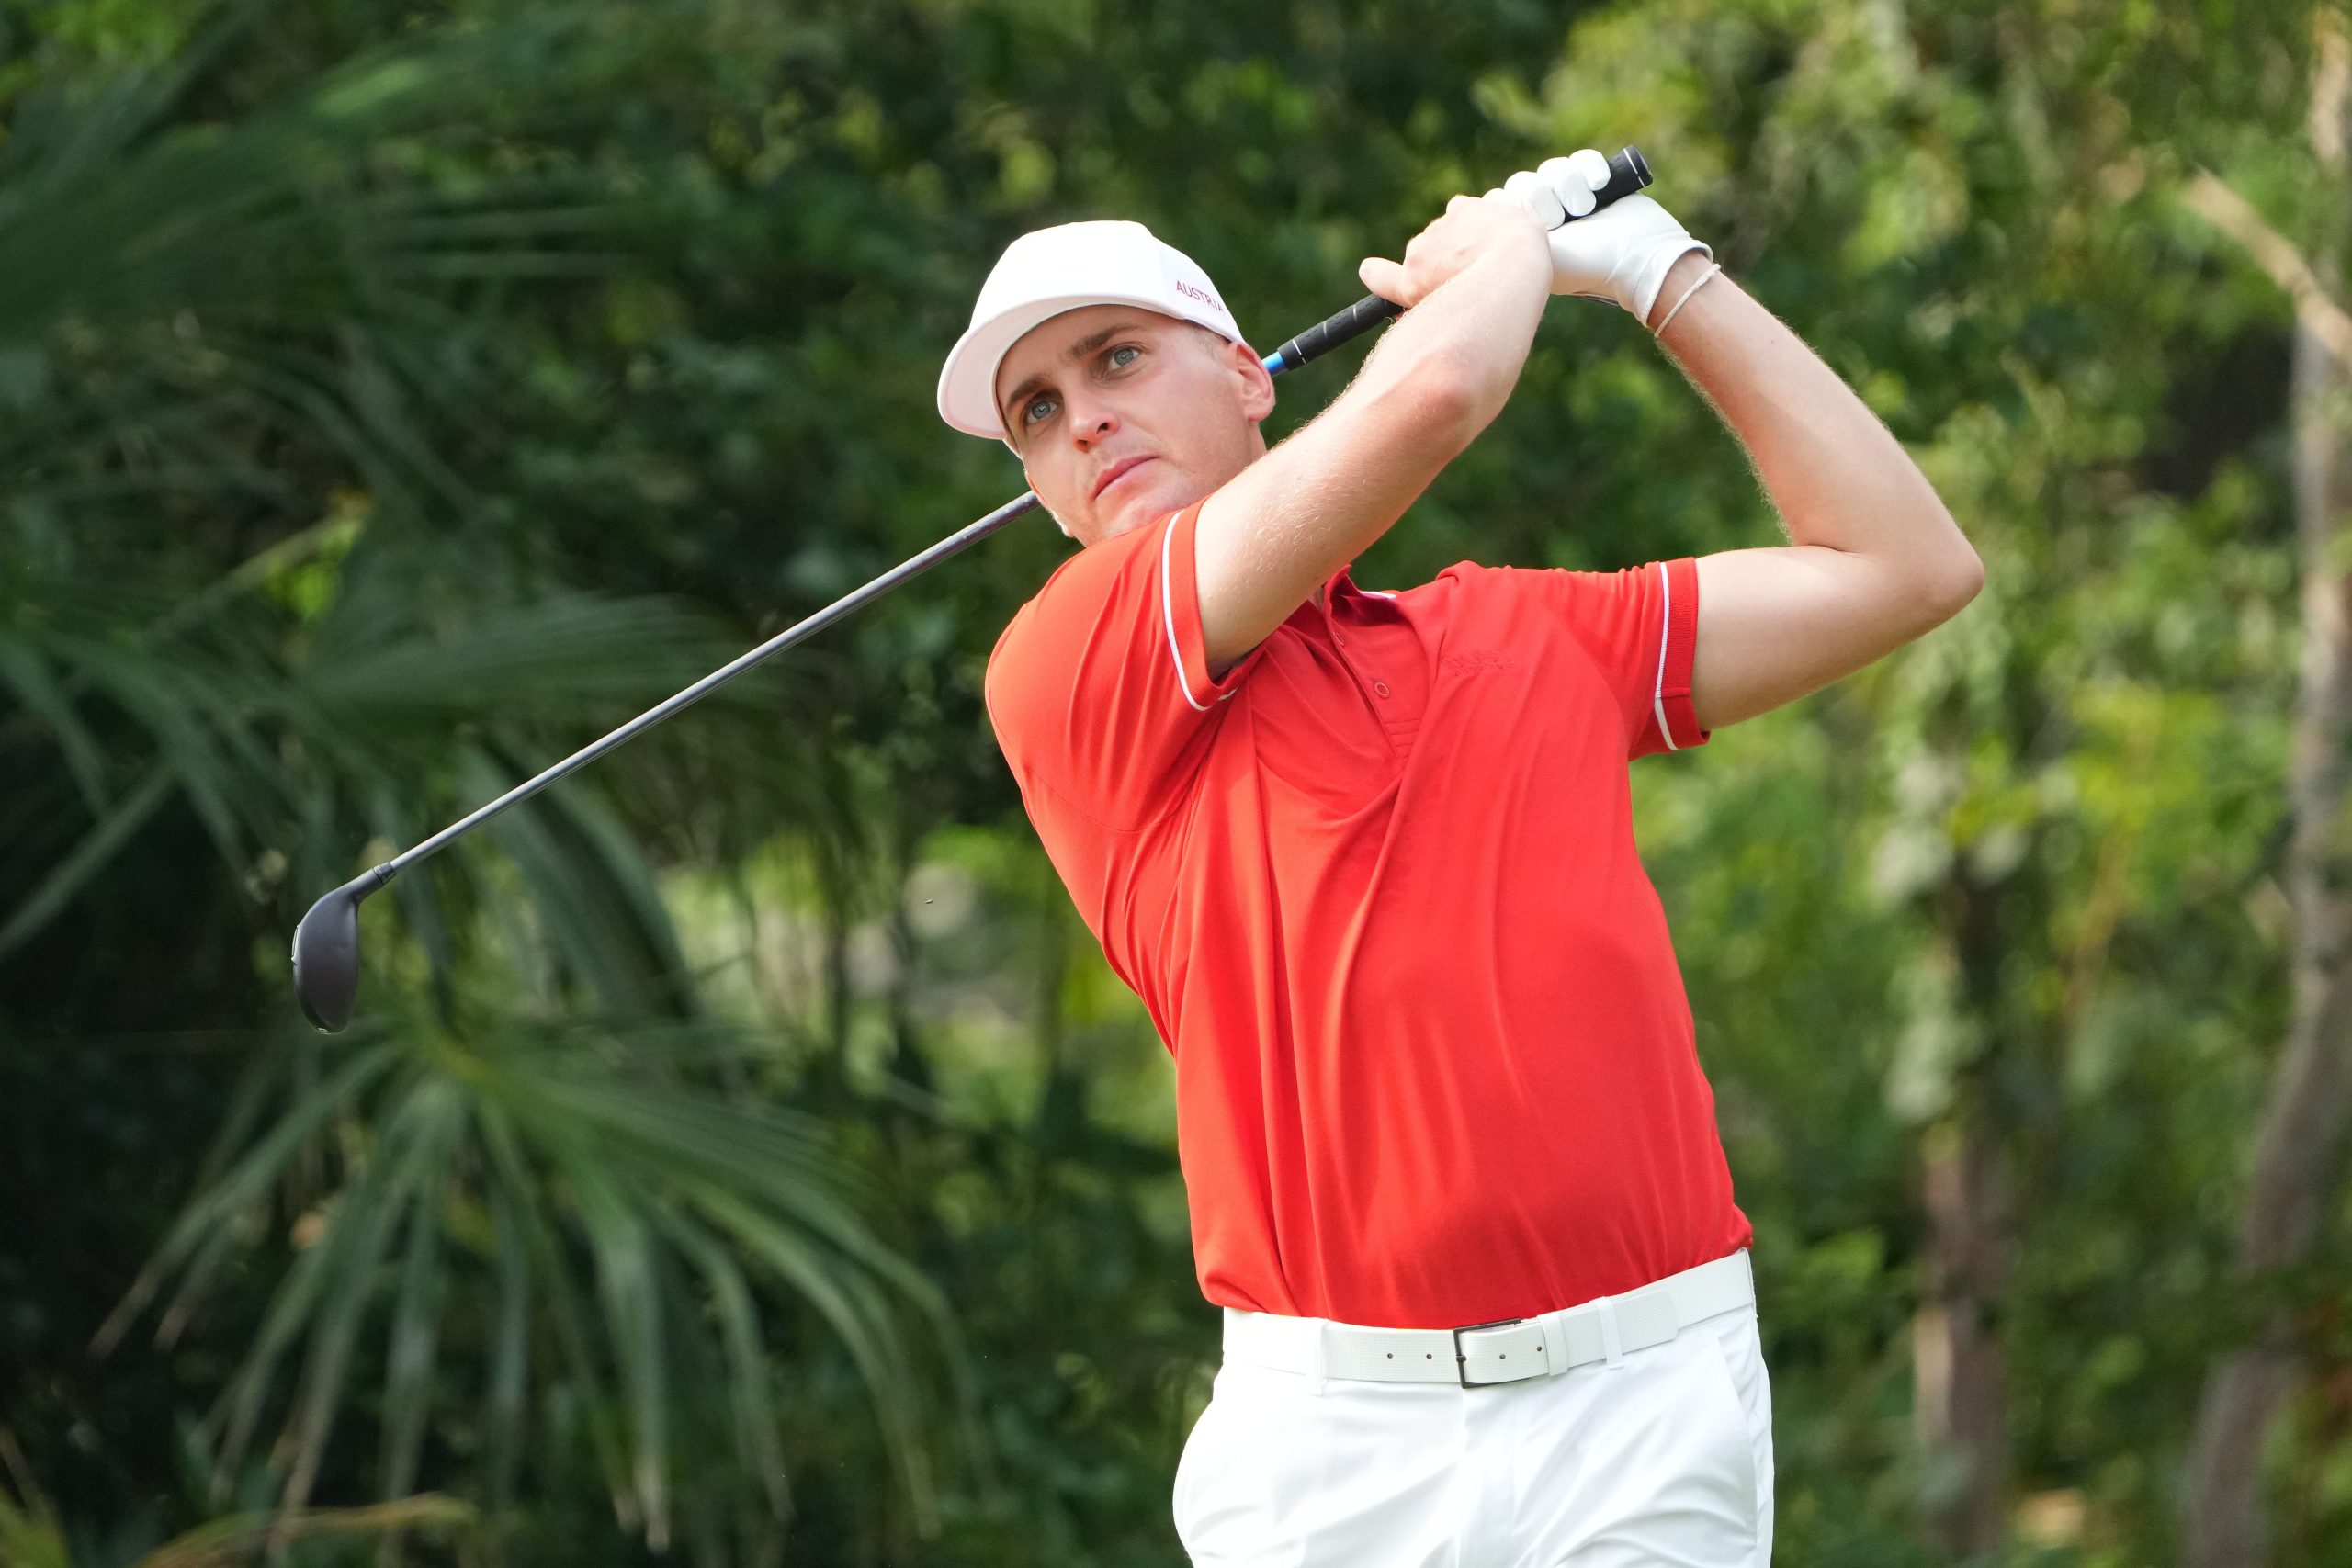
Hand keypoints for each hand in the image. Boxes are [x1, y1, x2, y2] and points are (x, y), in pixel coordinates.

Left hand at [1357, 192, 1548, 310]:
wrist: (1509, 271)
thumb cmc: (1526, 260)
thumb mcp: (1526, 235)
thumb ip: (1508, 236)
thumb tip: (1499, 253)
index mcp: (1471, 210)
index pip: (1461, 221)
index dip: (1466, 241)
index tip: (1472, 251)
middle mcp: (1442, 224)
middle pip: (1439, 245)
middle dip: (1449, 262)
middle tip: (1474, 286)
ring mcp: (1424, 251)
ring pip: (1421, 266)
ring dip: (1431, 280)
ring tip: (1460, 301)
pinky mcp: (1411, 279)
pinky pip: (1387, 277)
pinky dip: (1378, 275)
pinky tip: (1369, 271)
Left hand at [1488, 150, 1710, 323]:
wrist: (1637, 257)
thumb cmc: (1587, 265)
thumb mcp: (1538, 257)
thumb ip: (1504, 239)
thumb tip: (1469, 212)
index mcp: (1524, 238)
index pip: (1498, 202)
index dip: (1513, 206)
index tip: (1535, 225)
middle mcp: (1545, 217)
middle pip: (1523, 182)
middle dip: (1542, 197)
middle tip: (1561, 219)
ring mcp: (1570, 199)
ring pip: (1550, 169)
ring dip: (1568, 184)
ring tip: (1586, 207)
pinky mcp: (1596, 182)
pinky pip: (1579, 158)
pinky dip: (1589, 167)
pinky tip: (1600, 184)